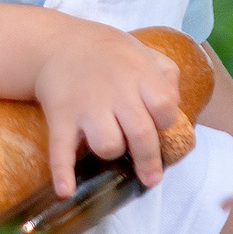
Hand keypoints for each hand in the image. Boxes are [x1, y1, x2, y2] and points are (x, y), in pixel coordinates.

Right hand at [29, 20, 188, 196]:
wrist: (58, 43)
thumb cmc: (108, 53)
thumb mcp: (143, 52)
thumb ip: (167, 74)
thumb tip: (175, 103)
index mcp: (139, 75)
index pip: (165, 106)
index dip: (165, 120)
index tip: (158, 125)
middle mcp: (115, 91)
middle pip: (141, 133)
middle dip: (149, 159)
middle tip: (151, 177)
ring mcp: (86, 106)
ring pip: (107, 145)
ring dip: (111, 153)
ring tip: (109, 148)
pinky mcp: (60, 117)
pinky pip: (61, 149)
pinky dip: (62, 172)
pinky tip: (66, 190)